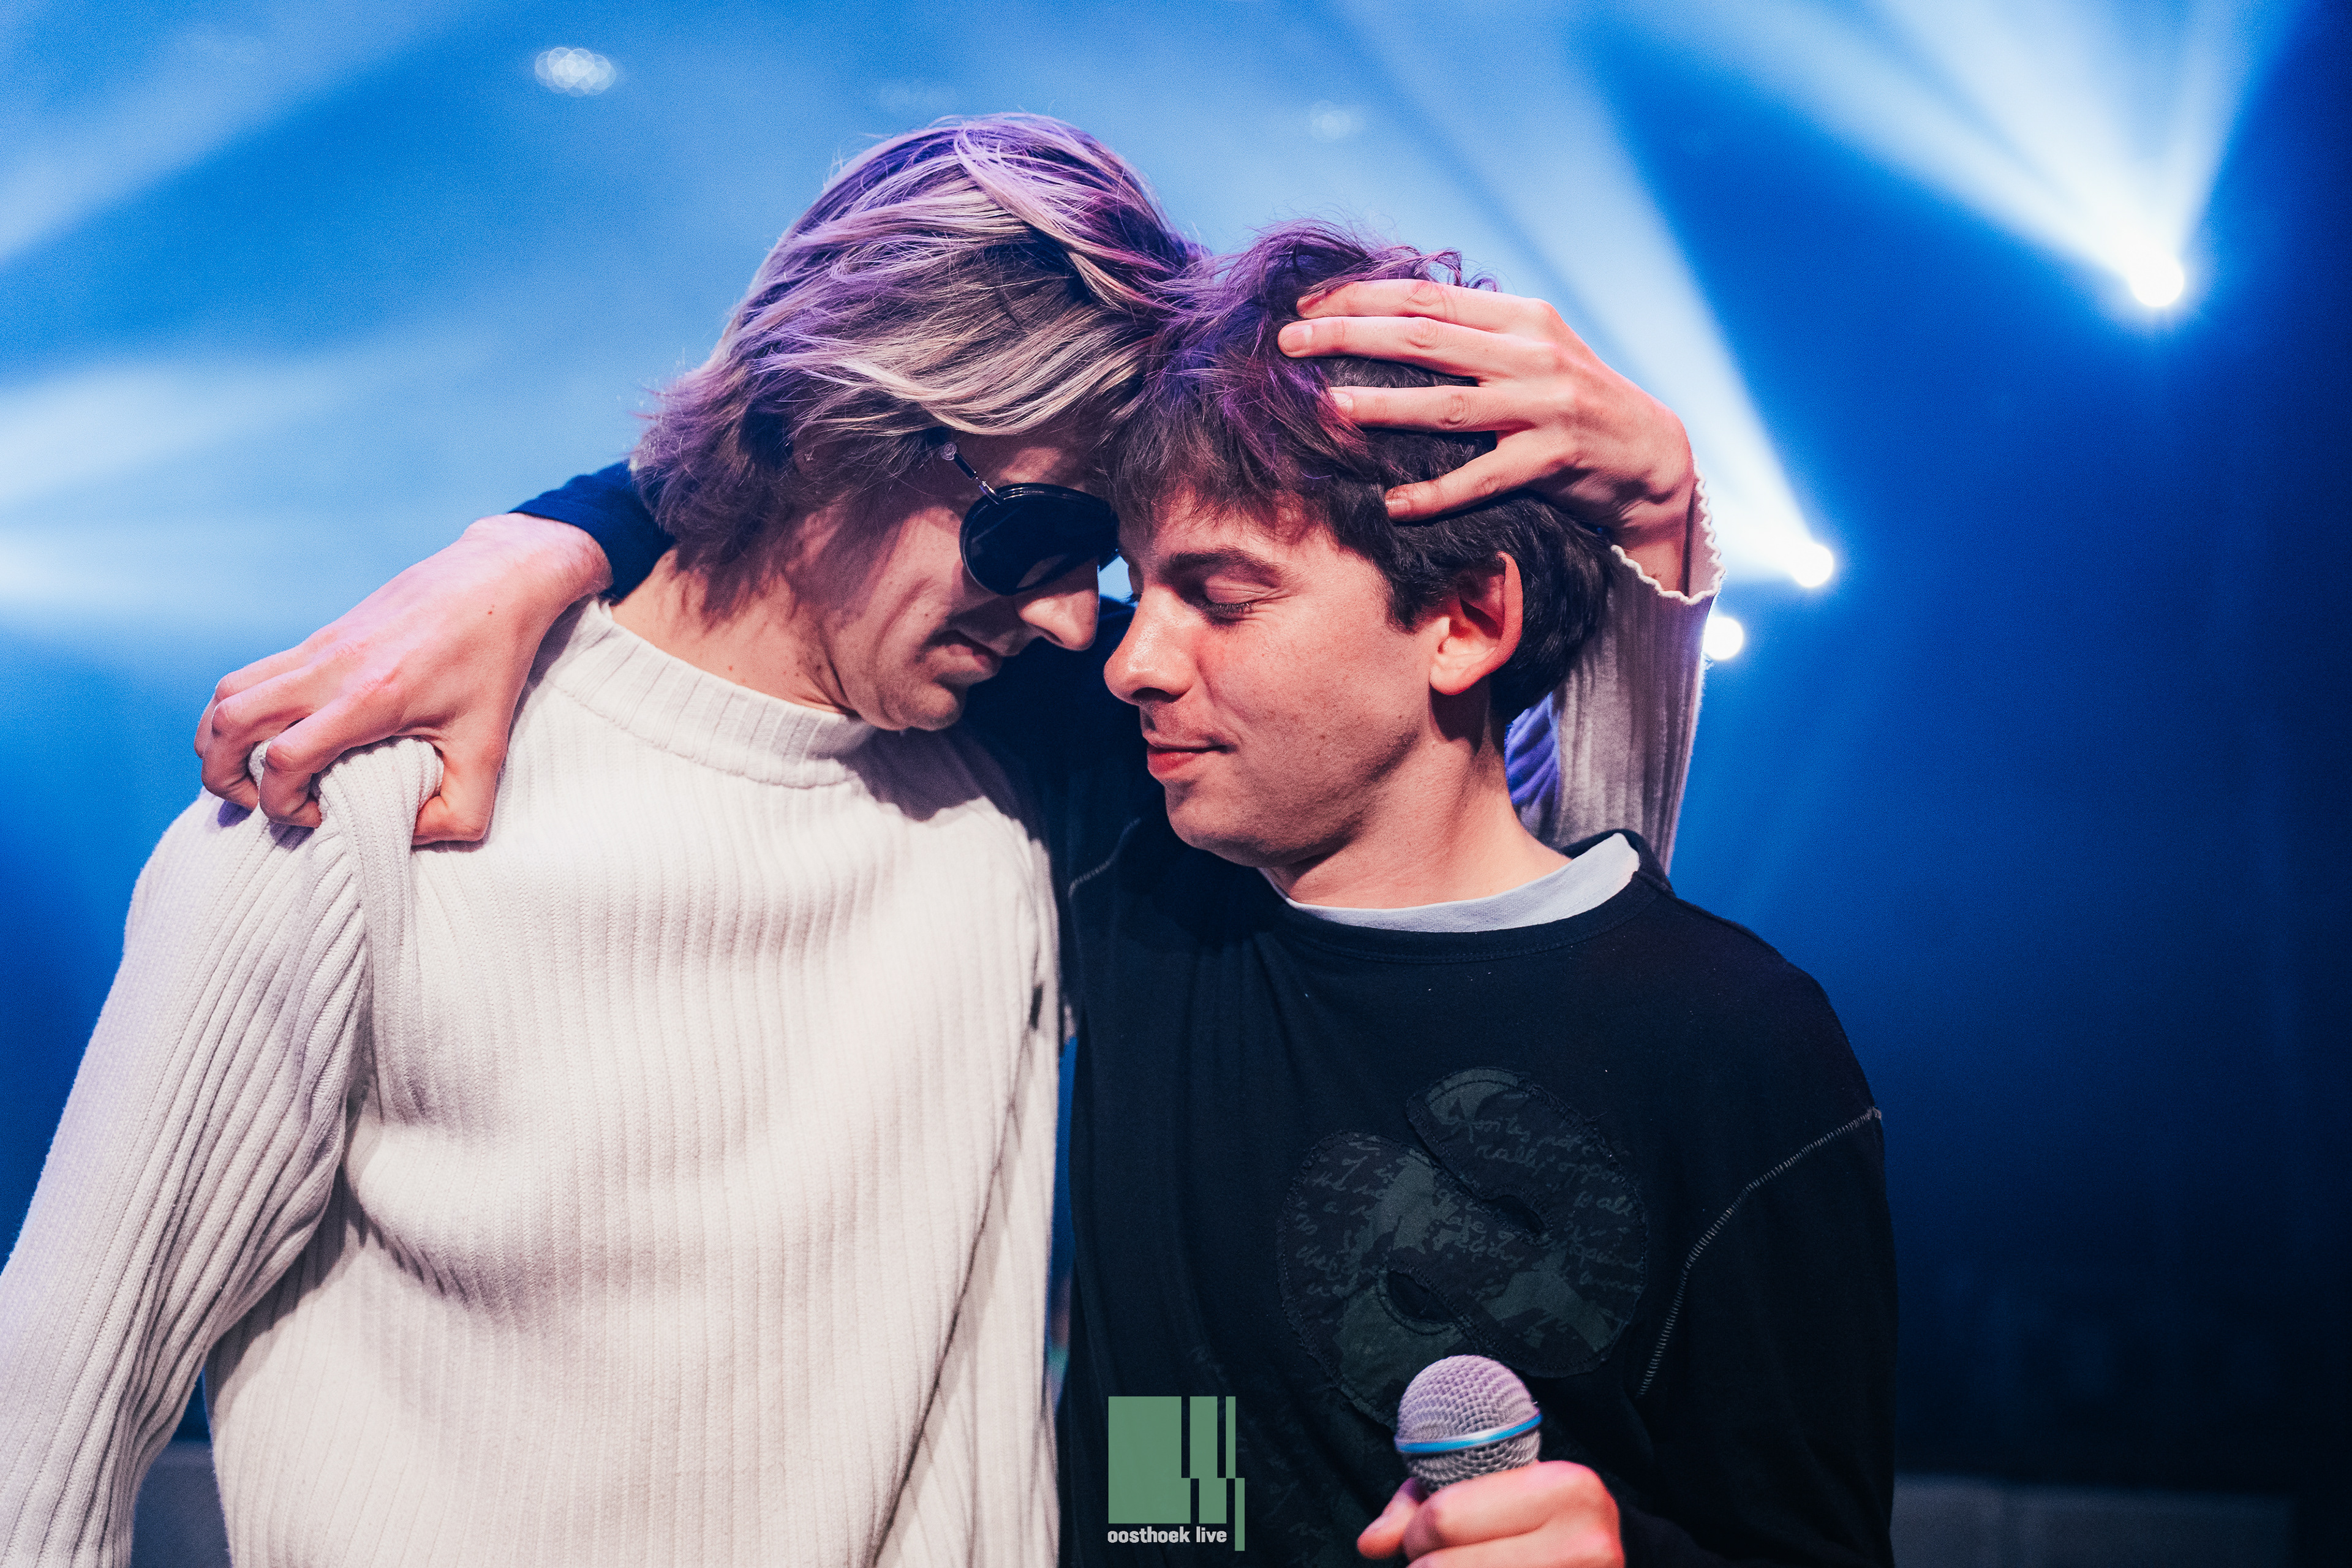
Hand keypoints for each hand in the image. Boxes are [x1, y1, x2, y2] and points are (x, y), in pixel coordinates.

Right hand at [195, 513, 610, 842]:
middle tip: (260, 802)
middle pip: (230, 723)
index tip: (321, 814)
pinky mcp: (318, 637)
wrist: (496, 579)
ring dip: (219, 741)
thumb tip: (410, 836)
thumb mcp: (491, 748)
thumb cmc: (495, 663)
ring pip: (227, 693)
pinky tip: (273, 735)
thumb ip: (460, 811)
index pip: (285, 758)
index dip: (284, 803)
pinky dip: (239, 711)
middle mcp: (330, 668)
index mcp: (371, 697)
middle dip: (223, 777)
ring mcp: (317, 647)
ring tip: (252, 772)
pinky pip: (251, 675)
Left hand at [1280, 280, 1697, 592]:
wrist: (1651, 452)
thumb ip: (1476, 333)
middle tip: (1289, 343)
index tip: (1306, 303)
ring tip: (1328, 410)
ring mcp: (1544, 406)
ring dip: (1383, 407)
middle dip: (1349, 336)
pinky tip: (1394, 502)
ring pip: (1448, 405)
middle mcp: (1531, 353)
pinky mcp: (1554, 458)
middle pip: (1422, 338)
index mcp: (1520, 317)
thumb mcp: (1532, 350)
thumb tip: (1396, 317)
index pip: (1426, 296)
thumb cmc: (1574, 400)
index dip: (1361, 296)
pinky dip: (1436, 493)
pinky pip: (1482, 477)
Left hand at [1357, 1464, 1624, 1566]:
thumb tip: (1370, 1544)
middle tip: (1431, 1562)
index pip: (1444, 1517)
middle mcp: (1586, 1544)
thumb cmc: (1538, 1520)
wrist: (1614, 1554)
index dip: (1416, 1532)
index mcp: (1565, 1488)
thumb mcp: (1492, 1490)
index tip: (1420, 1537)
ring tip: (1451, 1566)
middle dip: (1424, 1567)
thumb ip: (1422, 1506)